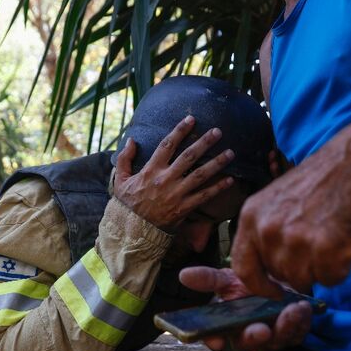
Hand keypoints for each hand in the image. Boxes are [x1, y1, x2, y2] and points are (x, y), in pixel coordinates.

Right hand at [114, 116, 234, 229]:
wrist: (132, 231)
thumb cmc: (127, 204)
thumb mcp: (120, 180)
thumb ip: (125, 159)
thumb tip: (131, 140)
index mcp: (151, 170)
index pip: (167, 144)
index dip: (180, 130)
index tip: (191, 119)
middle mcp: (165, 179)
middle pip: (189, 156)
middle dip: (204, 142)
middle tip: (218, 131)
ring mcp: (176, 194)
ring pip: (200, 175)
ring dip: (217, 163)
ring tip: (230, 153)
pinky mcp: (183, 208)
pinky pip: (204, 196)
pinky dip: (218, 188)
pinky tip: (230, 180)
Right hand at [179, 266, 311, 350]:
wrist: (282, 278)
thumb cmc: (252, 282)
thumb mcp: (229, 277)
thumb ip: (209, 279)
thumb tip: (183, 275)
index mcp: (228, 324)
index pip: (215, 337)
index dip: (214, 340)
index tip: (217, 342)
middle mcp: (248, 334)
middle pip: (248, 343)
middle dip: (254, 338)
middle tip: (261, 330)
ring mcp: (272, 337)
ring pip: (276, 340)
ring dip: (284, 328)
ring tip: (291, 310)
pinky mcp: (293, 333)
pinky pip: (297, 333)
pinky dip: (301, 322)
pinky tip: (303, 308)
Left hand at [232, 133, 350, 295]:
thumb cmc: (321, 181)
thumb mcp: (277, 200)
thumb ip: (266, 232)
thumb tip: (268, 269)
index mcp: (251, 216)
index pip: (243, 267)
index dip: (259, 285)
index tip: (274, 290)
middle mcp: (268, 230)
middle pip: (279, 275)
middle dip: (299, 269)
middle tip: (318, 245)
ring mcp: (295, 241)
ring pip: (304, 280)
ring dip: (321, 269)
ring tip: (331, 240)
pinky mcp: (325, 249)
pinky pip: (330, 279)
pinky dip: (341, 269)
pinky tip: (344, 244)